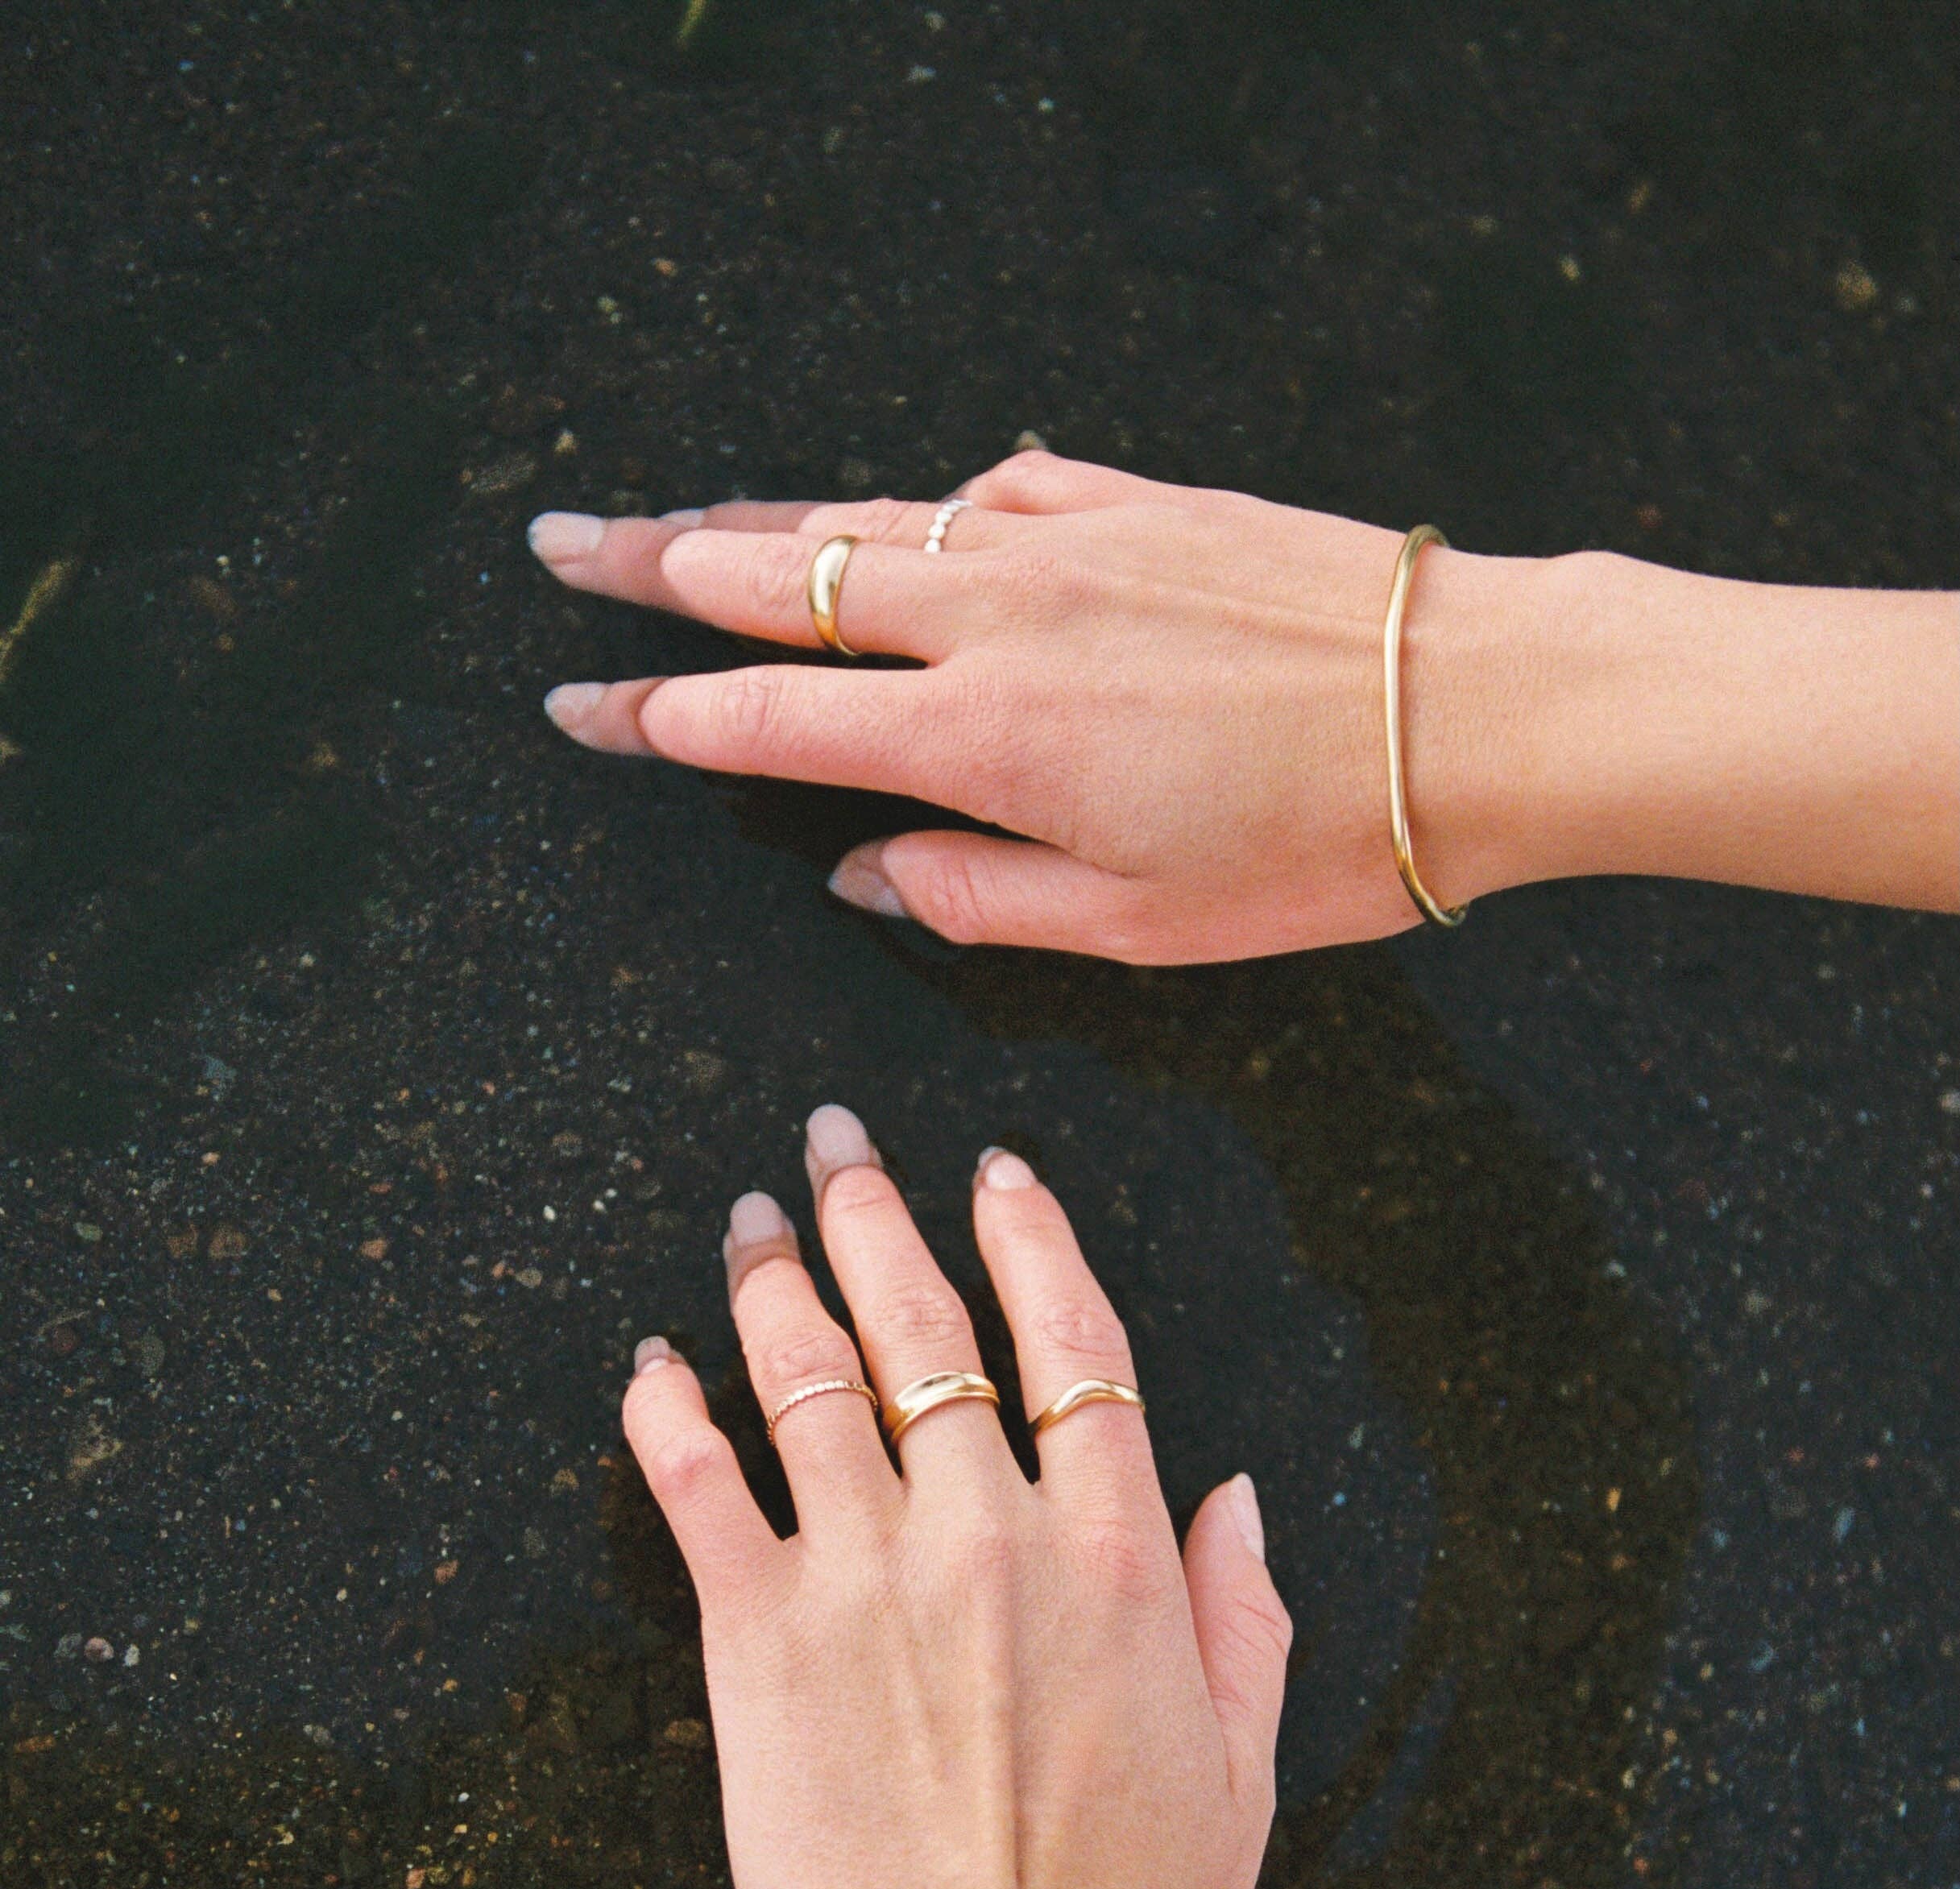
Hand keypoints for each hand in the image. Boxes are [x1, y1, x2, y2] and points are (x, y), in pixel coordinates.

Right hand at [532, 451, 1560, 960]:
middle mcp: (998, 615)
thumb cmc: (1312, 841)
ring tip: (683, 522)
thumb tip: (868, 874)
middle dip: (655, 565)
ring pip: (872, 516)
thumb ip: (975, 897)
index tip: (579, 705)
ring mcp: (1066, 539)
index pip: (766, 719)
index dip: (655, 715)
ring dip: (764, 520)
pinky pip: (993, 484)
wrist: (1475, 709)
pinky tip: (910, 516)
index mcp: (981, 735)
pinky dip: (928, 502)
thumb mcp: (1135, 924)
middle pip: (781, 575)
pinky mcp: (1138, 499)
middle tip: (566, 546)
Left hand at [621, 1104, 1290, 1888]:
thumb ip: (1248, 1618)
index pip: (1073, 1338)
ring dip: (772, 1273)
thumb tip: (1236, 1495)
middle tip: (839, 1139)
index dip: (1031, 1235)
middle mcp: (987, 1535)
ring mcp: (864, 1576)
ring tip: (752, 1213)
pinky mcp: (756, 1640)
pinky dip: (664, 1403)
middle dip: (877, 1207)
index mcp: (1114, 1557)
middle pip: (925, 1321)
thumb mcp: (1237, 1772)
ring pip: (808, 1371)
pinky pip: (696, 1483)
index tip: (998, 1173)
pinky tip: (652, 1357)